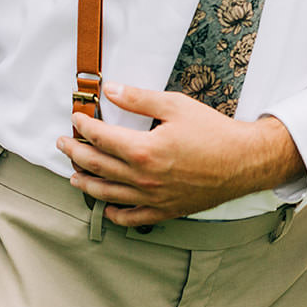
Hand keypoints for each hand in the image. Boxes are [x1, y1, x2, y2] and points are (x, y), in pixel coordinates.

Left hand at [58, 83, 304, 227]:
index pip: (100, 138)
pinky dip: (115, 214)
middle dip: (74, 153)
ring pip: (107, 194)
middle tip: (63, 144)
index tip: (76, 118)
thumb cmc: (213, 131)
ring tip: (73, 175)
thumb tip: (110, 89)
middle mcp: (143, 178)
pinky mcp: (165, 210)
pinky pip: (132, 217)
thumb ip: (138, 99)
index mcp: (143, 150)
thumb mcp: (175, 105)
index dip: (83, 126)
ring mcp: (152, 198)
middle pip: (96, 166)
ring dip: (86, 183)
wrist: (244, 162)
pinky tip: (107, 207)